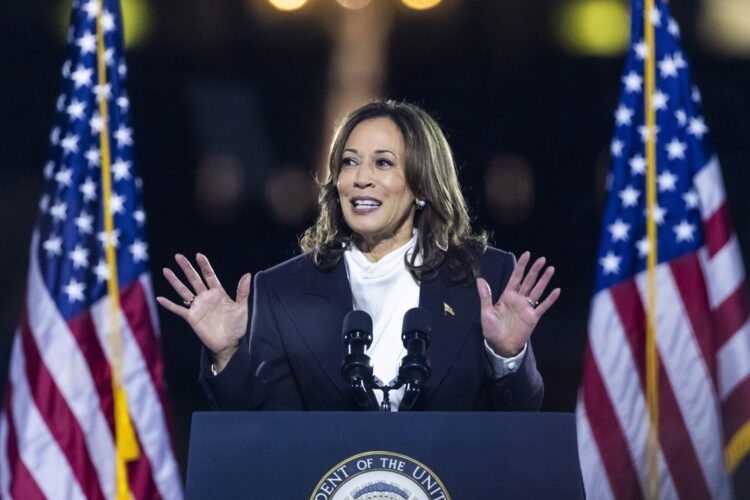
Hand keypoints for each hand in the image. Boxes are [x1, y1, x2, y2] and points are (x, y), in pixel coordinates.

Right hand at [156, 253, 250, 370]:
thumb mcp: (242, 307)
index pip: (209, 275)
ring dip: (175, 281)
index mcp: (218, 293)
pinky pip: (178, 310)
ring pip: (183, 291)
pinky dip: (169, 305)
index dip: (204, 265)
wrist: (229, 344)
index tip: (198, 255)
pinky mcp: (192, 318)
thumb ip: (243, 291)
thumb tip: (247, 274)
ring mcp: (198, 307)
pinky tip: (160, 298)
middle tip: (178, 256)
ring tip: (166, 270)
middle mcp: (206, 298)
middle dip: (186, 268)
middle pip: (194, 279)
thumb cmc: (237, 327)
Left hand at [476, 251, 559, 357]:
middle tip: (542, 259)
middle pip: (528, 281)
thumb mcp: (486, 312)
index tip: (527, 254)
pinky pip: (543, 306)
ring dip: (544, 280)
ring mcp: (526, 308)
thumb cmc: (492, 330)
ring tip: (550, 269)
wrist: (500, 346)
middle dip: (535, 270)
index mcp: (507, 296)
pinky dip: (550, 299)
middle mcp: (518, 299)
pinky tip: (556, 290)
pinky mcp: (533, 317)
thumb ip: (485, 296)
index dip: (521, 266)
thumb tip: (480, 279)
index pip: (516, 277)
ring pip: (537, 291)